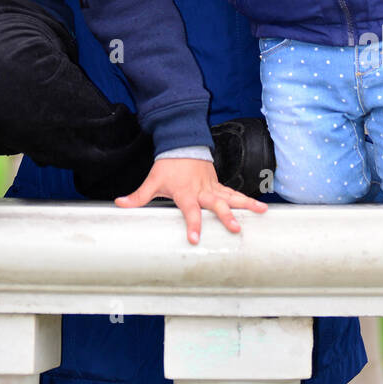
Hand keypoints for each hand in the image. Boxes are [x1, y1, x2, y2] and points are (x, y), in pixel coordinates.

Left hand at [115, 158, 266, 243]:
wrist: (182, 144)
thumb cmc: (168, 167)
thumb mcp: (152, 181)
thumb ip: (138, 196)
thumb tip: (120, 204)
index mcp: (185, 192)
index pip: (189, 210)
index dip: (193, 224)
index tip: (196, 238)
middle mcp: (202, 190)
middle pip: (216, 204)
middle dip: (226, 216)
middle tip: (235, 229)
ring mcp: (213, 187)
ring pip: (231, 196)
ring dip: (246, 205)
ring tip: (262, 212)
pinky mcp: (219, 185)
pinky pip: (235, 192)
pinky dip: (248, 200)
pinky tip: (261, 208)